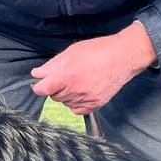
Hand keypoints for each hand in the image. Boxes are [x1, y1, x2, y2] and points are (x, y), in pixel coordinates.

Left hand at [31, 23, 157, 114]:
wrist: (122, 58)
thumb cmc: (97, 50)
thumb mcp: (71, 52)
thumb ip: (52, 65)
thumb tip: (37, 74)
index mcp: (66, 76)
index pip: (42, 89)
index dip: (38, 86)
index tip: (39, 83)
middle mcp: (75, 91)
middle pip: (54, 96)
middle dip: (55, 87)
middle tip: (66, 76)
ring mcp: (85, 100)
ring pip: (65, 103)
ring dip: (66, 94)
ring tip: (77, 81)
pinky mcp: (95, 105)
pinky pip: (77, 110)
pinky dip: (76, 103)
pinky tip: (82, 91)